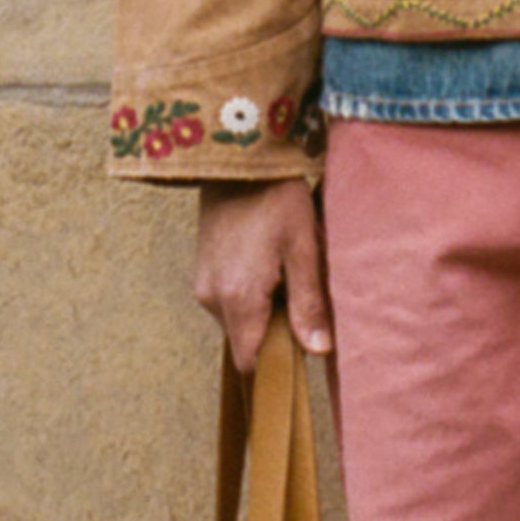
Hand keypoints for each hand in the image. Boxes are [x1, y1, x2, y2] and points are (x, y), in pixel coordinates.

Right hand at [192, 178, 332, 370]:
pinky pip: (228, 299)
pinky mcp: (202, 269)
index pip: (250, 361)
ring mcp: (203, 283)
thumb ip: (308, 303)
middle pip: (246, 341)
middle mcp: (212, 298)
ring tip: (286, 273)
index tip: (301, 348)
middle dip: (275, 331)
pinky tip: (269, 264)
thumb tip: (317, 350)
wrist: (237, 158)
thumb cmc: (276, 197)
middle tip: (302, 297)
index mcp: (238, 298)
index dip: (276, 362)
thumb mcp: (303, 248)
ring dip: (263, 310)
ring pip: (238, 320)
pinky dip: (250, 294)